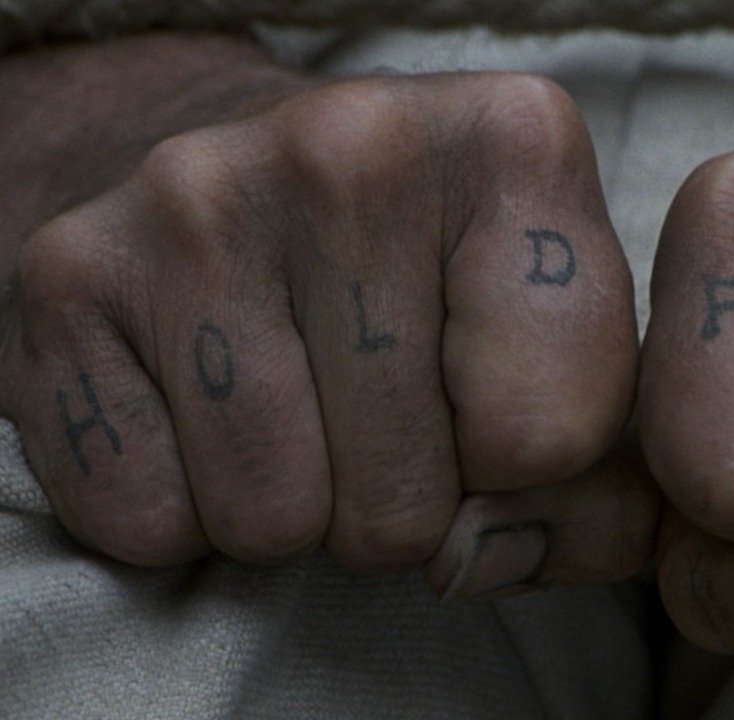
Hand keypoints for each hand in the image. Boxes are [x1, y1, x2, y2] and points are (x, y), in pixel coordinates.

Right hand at [0, 35, 656, 592]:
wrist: (248, 184)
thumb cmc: (438, 287)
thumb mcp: (568, 348)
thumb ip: (594, 483)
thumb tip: (487, 559)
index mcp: (516, 147)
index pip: (548, 433)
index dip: (520, 469)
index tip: (489, 405)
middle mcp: (356, 147)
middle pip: (406, 497)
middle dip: (402, 500)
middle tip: (379, 410)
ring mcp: (198, 201)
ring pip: (271, 520)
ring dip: (295, 506)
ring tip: (298, 403)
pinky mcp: (71, 272)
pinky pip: (148, 521)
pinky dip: (184, 505)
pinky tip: (207, 405)